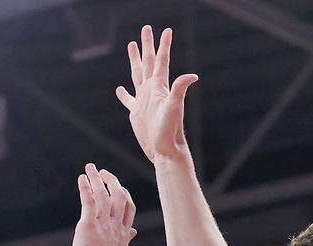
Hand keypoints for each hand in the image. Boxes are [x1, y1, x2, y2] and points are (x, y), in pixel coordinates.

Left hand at [71, 164, 136, 245]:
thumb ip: (125, 243)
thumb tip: (132, 234)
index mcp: (123, 234)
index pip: (128, 208)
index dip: (124, 194)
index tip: (117, 187)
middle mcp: (115, 227)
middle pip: (119, 196)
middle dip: (112, 181)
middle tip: (103, 172)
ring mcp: (103, 225)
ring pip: (104, 195)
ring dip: (97, 179)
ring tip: (90, 168)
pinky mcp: (88, 226)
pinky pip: (88, 201)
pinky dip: (85, 188)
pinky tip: (81, 178)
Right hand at [116, 25, 197, 163]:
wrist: (164, 150)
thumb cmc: (170, 130)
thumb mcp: (173, 107)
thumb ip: (180, 89)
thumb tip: (192, 76)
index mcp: (159, 87)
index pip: (161, 61)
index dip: (164, 45)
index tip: (166, 30)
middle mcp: (151, 91)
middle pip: (148, 62)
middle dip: (147, 45)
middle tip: (146, 28)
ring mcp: (143, 101)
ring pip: (137, 74)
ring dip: (135, 60)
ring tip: (132, 46)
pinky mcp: (136, 113)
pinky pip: (128, 100)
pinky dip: (124, 94)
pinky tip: (120, 89)